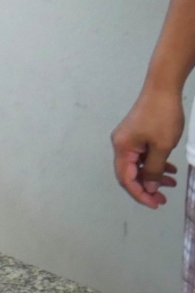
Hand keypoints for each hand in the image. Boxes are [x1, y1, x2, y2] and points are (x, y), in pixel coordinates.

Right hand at [112, 85, 185, 207]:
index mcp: (122, 147)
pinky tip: (169, 168)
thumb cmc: (162, 117)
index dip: (140, 193)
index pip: (126, 178)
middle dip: (146, 187)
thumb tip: (149, 187)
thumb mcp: (162, 147)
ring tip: (171, 183)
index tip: (155, 203)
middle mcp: (120, 144)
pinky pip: (142, 155)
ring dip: (153, 176)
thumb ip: (154, 169)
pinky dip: (154, 164)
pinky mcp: (136, 134)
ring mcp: (128, 139)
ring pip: (137, 165)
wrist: (163, 89)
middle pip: (129, 173)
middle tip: (163, 199)